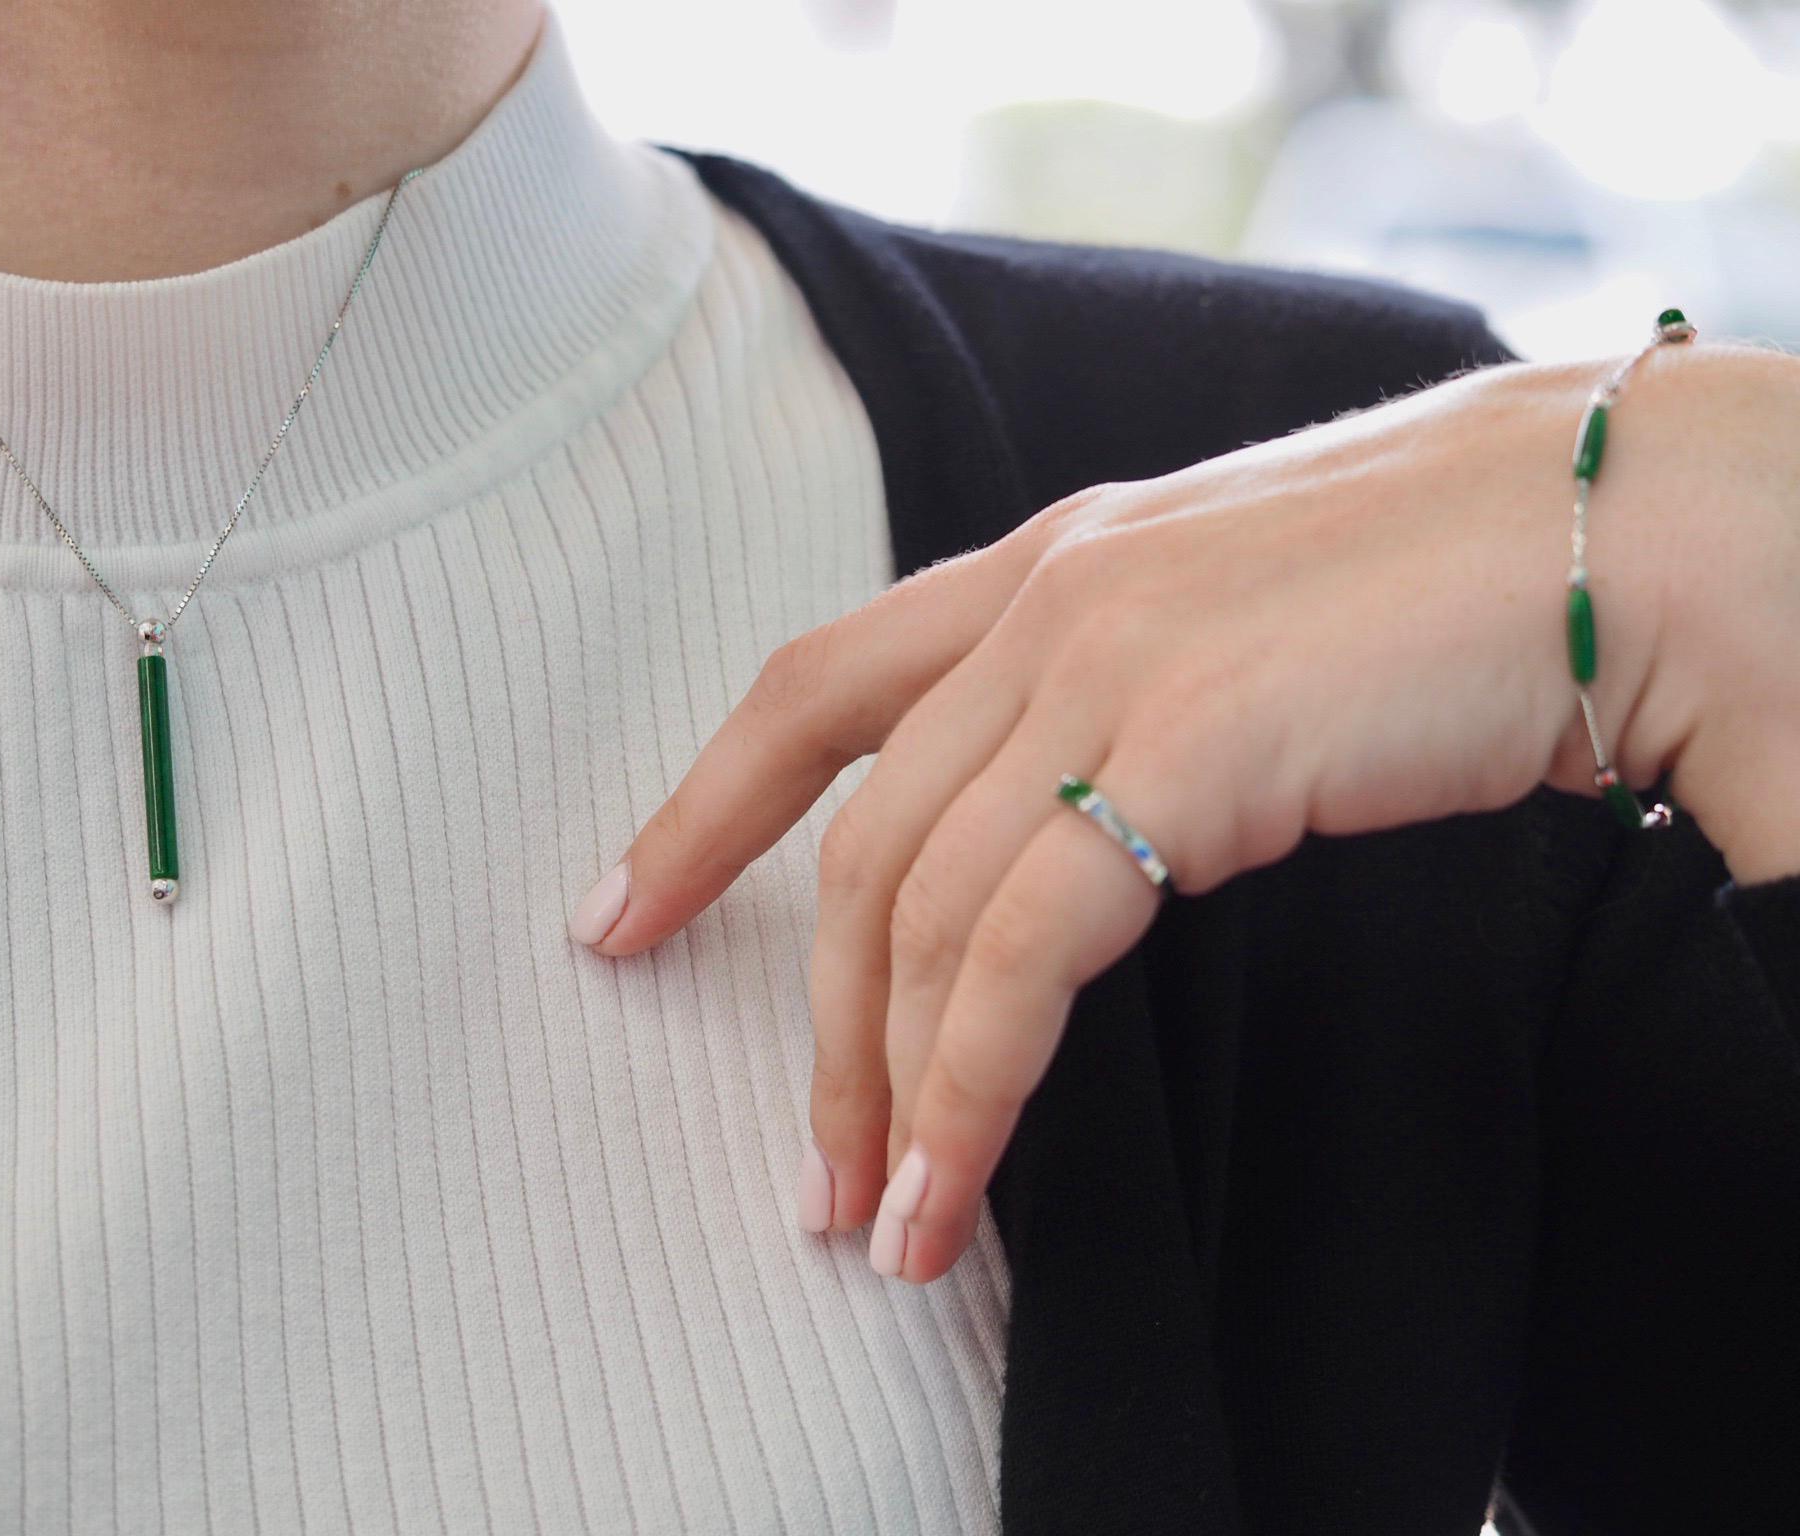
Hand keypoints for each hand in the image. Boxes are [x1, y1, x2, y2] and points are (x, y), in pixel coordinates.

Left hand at [567, 340, 1799, 1283]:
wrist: (1631, 528)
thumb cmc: (1465, 592)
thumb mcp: (1240, 633)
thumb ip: (1129, 707)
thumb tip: (1073, 851)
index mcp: (1055, 559)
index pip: (816, 686)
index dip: (705, 808)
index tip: (625, 909)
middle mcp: (1052, 597)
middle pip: (857, 837)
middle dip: (813, 1021)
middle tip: (811, 1164)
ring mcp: (1105, 659)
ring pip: (920, 909)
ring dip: (886, 1086)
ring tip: (886, 1220)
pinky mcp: (1180, 745)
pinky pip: (1020, 953)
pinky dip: (971, 1086)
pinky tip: (957, 1185)